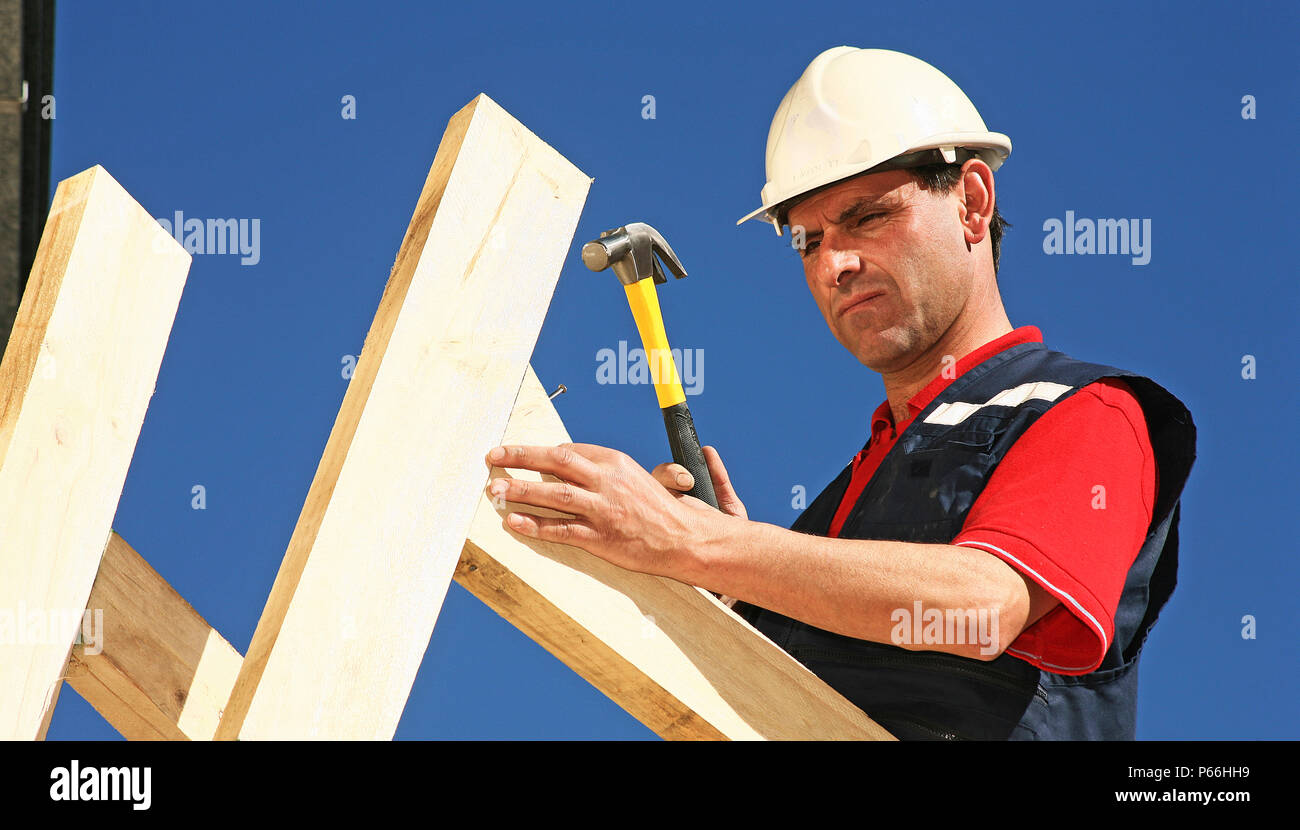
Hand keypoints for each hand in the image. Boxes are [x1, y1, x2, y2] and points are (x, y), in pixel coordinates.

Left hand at [484, 442, 738, 580]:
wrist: (687, 539)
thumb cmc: (667, 510)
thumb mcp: (641, 477)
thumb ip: (612, 471)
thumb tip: (582, 464)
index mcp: (616, 462)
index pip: (570, 450)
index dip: (541, 452)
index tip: (520, 453)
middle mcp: (607, 481)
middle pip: (555, 461)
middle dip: (520, 456)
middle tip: (493, 455)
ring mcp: (602, 509)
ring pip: (553, 493)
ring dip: (520, 490)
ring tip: (495, 489)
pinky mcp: (600, 537)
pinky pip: (560, 529)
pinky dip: (534, 525)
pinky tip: (513, 522)